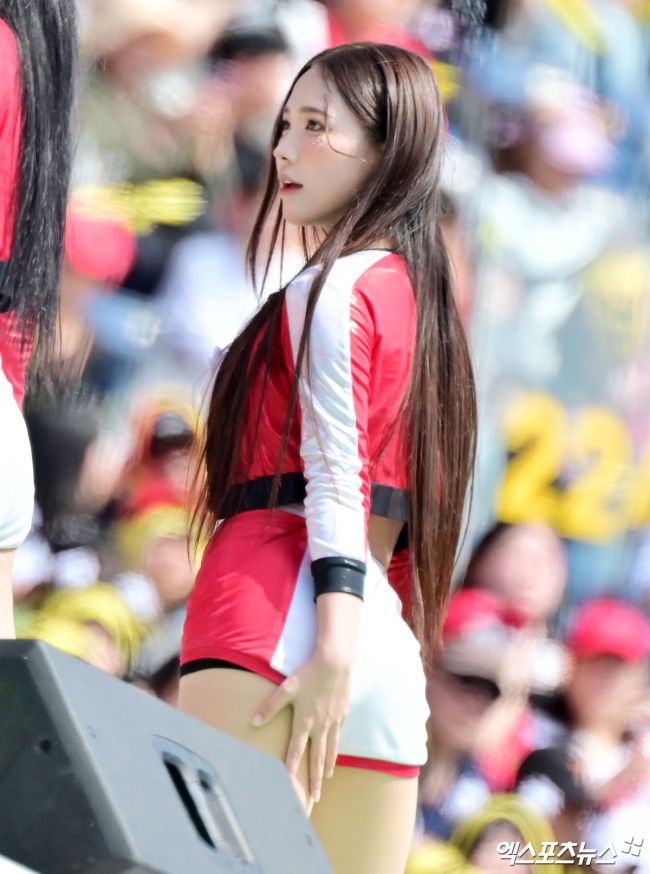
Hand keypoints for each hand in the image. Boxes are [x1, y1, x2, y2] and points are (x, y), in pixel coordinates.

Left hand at [250, 649, 352, 801]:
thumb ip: (270, 707)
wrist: (335, 663)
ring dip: (328, 766)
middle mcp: (321, 726)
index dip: (291, 769)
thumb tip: (253, 722)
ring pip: (331, 749)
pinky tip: (335, 749)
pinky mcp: (343, 713)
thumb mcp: (286, 688)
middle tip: (315, 797)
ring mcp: (334, 721)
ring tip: (326, 778)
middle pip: (317, 758)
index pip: (296, 751)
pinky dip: (337, 747)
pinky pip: (339, 734)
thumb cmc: (308, 674)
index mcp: (305, 721)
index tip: (288, 786)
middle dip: (315, 779)